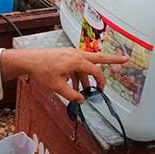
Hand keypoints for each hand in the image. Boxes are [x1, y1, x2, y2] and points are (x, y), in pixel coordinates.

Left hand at [1, 48, 127, 102]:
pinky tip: (73, 84)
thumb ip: (72, 95)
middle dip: (113, 59)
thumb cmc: (42, 70)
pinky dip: (79, 74)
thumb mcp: (57, 87)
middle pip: (100, 58)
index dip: (100, 82)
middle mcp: (77, 54)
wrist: (29, 60)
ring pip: (86, 64)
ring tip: (83, 89)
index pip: (96, 72)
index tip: (100, 90)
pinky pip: (78, 64)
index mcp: (77, 61)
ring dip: (87, 76)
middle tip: (125, 59)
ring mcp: (72, 53)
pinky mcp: (67, 55)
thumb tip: (82, 100)